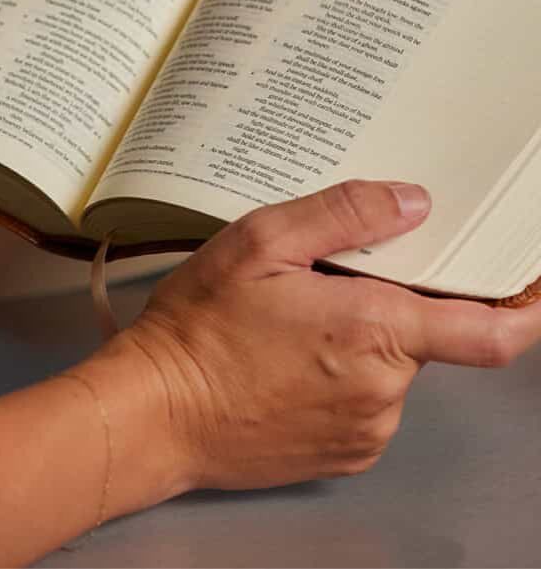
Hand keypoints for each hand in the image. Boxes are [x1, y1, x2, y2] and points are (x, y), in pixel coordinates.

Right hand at [117, 180, 540, 493]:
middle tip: (326, 280)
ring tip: (292, 321)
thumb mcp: (261, 242)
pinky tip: (289, 357)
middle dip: (390, 301)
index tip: (531, 286)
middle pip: (424, 335)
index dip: (524, 308)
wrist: (154, 414)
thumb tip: (412, 202)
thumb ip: (344, 214)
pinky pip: (366, 401)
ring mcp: (365, 428)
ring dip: (363, 338)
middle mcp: (383, 389)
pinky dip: (344, 373)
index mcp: (374, 332)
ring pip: (391, 366)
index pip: (489, 331)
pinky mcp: (343, 454)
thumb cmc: (200, 329)